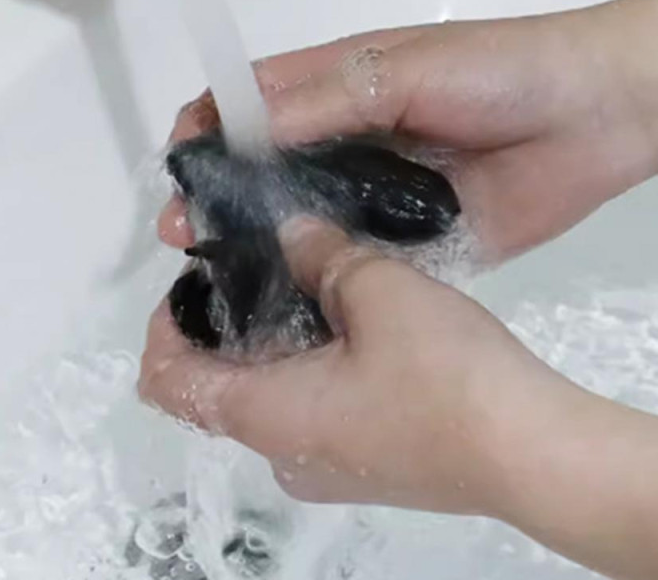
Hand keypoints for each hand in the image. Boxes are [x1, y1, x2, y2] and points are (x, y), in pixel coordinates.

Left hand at [140, 218, 657, 579]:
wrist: (532, 451)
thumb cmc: (445, 375)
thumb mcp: (377, 289)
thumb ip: (321, 253)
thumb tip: (290, 230)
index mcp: (264, 412)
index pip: (167, 380)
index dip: (164, 325)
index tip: (192, 276)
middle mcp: (281, 450)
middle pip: (213, 387)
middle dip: (220, 324)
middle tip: (252, 262)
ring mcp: (322, 464)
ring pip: (262, 396)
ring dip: (266, 340)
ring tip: (301, 277)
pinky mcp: (361, 462)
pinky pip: (305, 409)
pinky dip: (303, 363)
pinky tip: (344, 319)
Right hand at [159, 0, 657, 260]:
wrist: (593, 119)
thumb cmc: (500, 72)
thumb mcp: (405, 70)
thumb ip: (326, 100)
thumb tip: (243, 128)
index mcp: (333, 88)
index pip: (248, 103)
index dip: (207, 127)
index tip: (181, 161)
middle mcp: (342, 144)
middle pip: (261, 171)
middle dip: (217, 196)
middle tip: (185, 230)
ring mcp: (371, 196)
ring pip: (298, 222)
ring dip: (256, 243)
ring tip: (219, 272)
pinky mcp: (406, 242)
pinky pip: (351, 262)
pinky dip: (317, 279)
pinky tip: (285, 302)